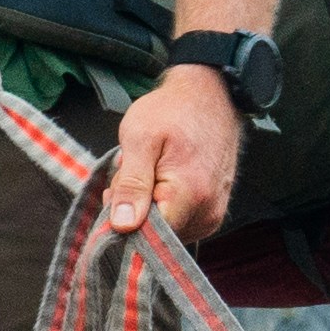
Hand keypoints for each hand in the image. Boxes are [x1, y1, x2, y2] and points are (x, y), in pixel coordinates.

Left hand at [101, 60, 244, 246]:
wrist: (210, 94)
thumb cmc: (173, 110)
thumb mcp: (140, 138)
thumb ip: (131, 184)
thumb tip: (123, 225)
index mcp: (189, 196)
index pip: (146, 237)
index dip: (123, 219)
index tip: (115, 193)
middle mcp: (207, 213)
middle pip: (155, 235)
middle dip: (135, 211)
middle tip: (132, 173)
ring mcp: (213, 214)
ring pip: (166, 231)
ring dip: (148, 208)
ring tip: (149, 172)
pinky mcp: (214, 212)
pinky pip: (179, 223)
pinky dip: (164, 206)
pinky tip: (161, 179)